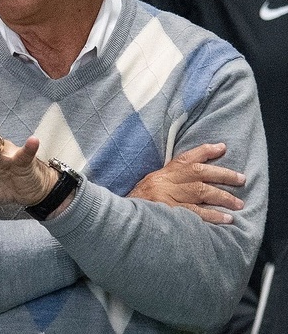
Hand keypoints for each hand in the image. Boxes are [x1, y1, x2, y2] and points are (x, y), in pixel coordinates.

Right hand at [128, 142, 244, 223]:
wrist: (125, 215)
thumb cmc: (142, 200)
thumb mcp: (156, 183)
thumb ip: (174, 177)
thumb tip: (198, 173)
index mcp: (164, 173)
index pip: (186, 158)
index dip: (205, 151)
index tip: (222, 147)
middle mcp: (167, 182)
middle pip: (199, 173)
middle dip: (222, 175)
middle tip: (241, 179)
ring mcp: (169, 197)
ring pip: (200, 192)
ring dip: (222, 197)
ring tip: (238, 204)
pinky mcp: (170, 212)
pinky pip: (194, 213)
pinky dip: (211, 215)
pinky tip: (225, 219)